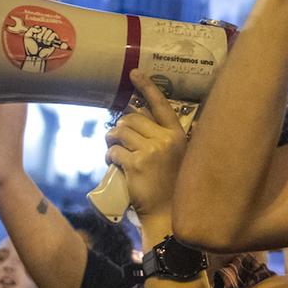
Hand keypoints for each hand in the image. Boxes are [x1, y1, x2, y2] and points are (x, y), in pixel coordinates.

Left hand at [109, 70, 192, 226]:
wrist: (168, 214)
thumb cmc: (172, 187)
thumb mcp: (178, 157)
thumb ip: (165, 139)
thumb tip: (142, 121)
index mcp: (178, 135)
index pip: (161, 104)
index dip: (147, 86)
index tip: (134, 73)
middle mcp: (166, 139)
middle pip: (132, 119)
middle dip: (120, 126)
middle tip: (116, 137)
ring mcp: (151, 151)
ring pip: (120, 132)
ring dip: (111, 139)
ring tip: (112, 148)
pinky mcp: (135, 164)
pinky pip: (114, 151)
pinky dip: (109, 155)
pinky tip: (113, 163)